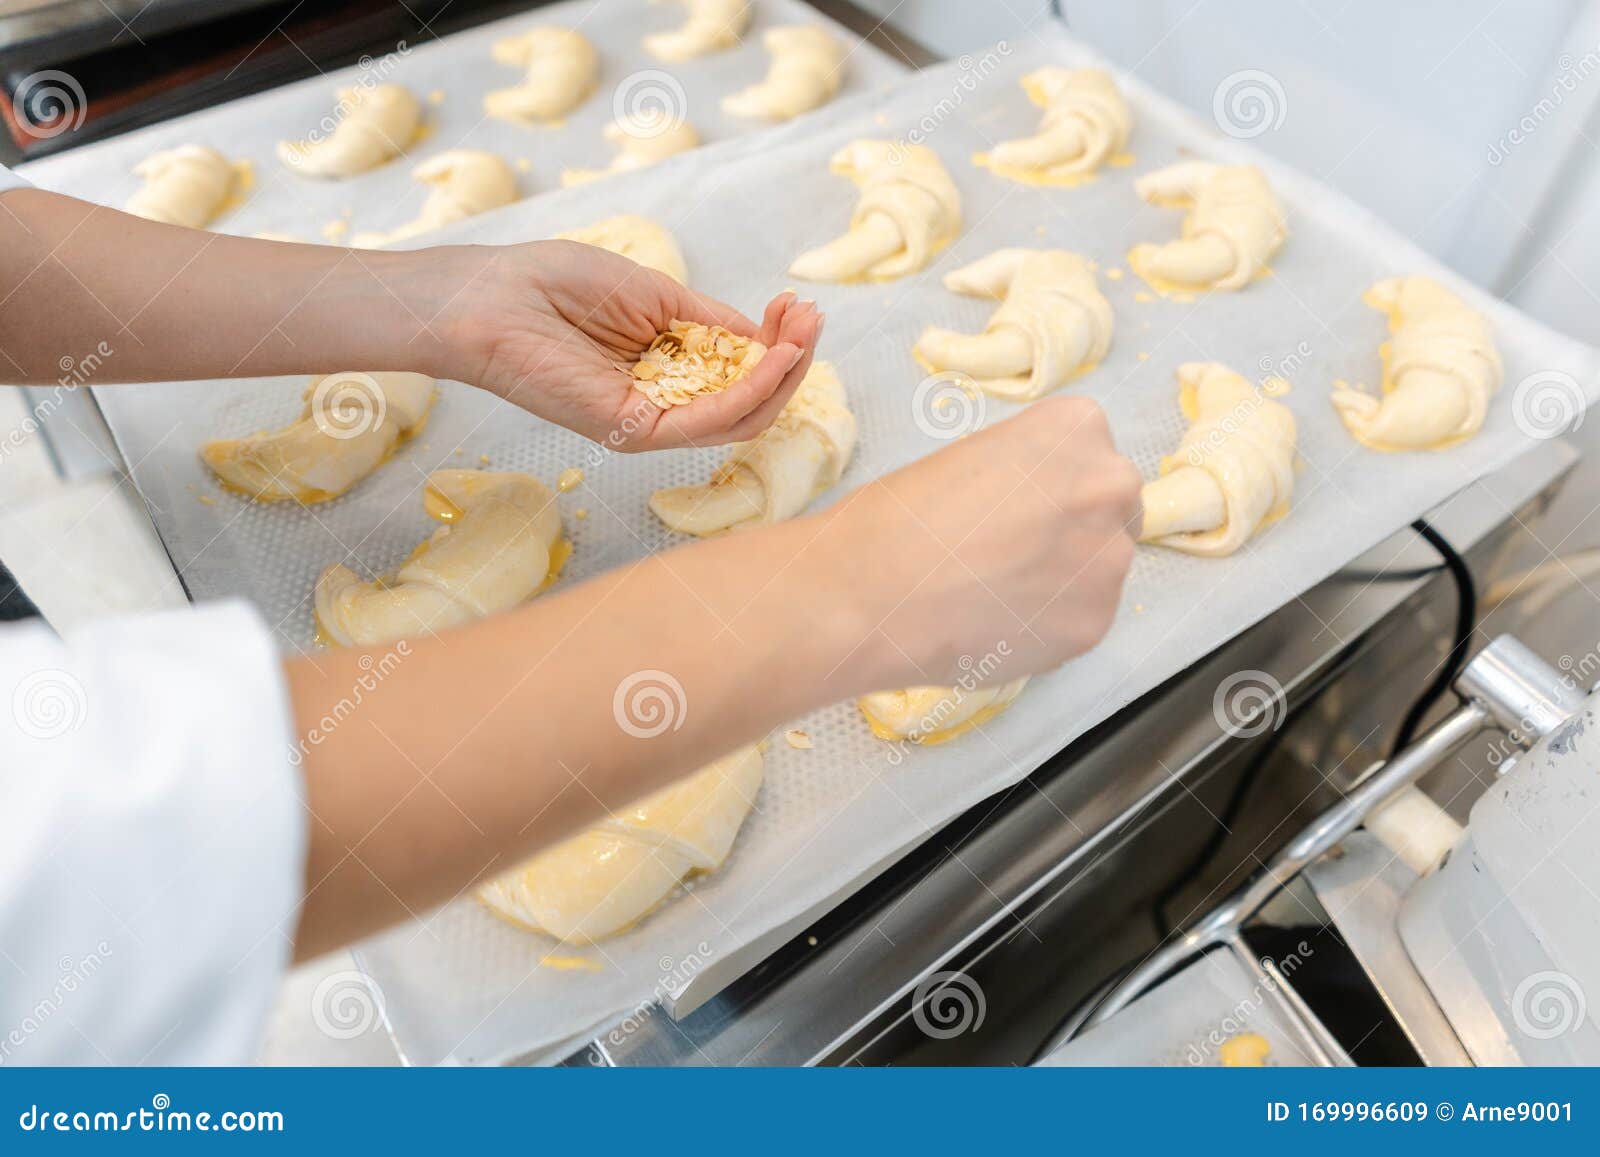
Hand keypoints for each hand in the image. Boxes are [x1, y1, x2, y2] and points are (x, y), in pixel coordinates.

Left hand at [434, 240, 822, 450]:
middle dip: (791, 361)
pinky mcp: (634, 431)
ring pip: (740, 418)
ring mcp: (650, 422)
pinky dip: (749, 390)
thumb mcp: (655, 294)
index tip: (798, 305)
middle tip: (813, 319)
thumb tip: (764, 335)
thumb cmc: (557, 285)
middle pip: (750, 402)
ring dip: (781, 377)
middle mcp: (663, 403)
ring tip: (802, 337)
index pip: (740, 372)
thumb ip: (710, 322)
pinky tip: (771, 357)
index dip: (778, 342)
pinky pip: (708, 421)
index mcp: (667, 370)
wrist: (493, 297)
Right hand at [822, 396, 1141, 688]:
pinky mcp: (1096, 623)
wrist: (867, 593)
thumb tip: (1044, 513)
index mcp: (1077, 426)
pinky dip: (1050, 626)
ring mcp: (1109, 558)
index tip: (1015, 507)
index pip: (1088, 456)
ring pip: (1100, 569)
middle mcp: (1110, 484)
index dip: (1050, 486)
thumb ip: (1028, 476)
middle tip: (1012, 553)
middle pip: (1111, 509)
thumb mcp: (972, 459)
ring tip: (997, 594)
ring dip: (1064, 580)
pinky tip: (1000, 623)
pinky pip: (1083, 619)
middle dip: (1072, 530)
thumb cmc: (896, 515)